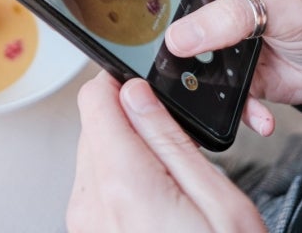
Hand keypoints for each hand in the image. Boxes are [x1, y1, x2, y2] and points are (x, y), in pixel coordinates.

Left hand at [66, 72, 264, 232]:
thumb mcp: (217, 202)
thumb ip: (169, 142)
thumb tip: (135, 95)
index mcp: (124, 185)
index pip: (94, 102)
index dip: (115, 83)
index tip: (138, 82)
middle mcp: (92, 202)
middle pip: (93, 126)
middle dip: (127, 120)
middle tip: (170, 139)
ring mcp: (84, 221)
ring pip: (92, 153)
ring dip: (124, 150)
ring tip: (167, 176)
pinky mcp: (86, 231)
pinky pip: (94, 184)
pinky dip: (119, 177)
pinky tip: (153, 196)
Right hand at [155, 0, 301, 135]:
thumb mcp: (283, 9)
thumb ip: (231, 17)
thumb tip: (179, 38)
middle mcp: (200, 4)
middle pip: (151, 14)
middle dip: (143, 36)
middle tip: (145, 53)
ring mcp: (205, 41)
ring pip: (168, 57)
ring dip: (178, 78)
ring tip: (197, 90)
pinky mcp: (216, 74)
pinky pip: (199, 90)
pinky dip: (219, 107)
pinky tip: (252, 111)